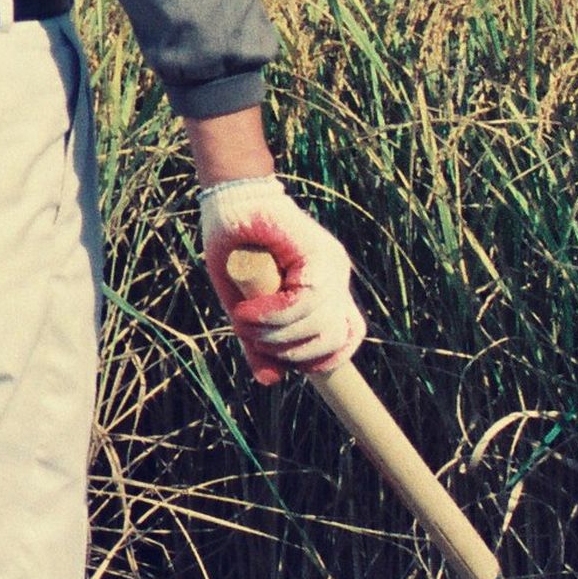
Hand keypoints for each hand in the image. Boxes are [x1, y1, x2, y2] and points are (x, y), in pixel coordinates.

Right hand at [198, 176, 365, 384]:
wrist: (230, 197)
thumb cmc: (235, 247)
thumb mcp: (246, 307)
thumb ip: (260, 342)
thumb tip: (271, 382)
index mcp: (327, 288)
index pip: (347, 336)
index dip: (324, 359)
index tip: (290, 365)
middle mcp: (336, 276)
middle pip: (332, 337)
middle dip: (291, 352)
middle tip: (254, 341)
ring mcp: (331, 264)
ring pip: (316, 323)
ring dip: (275, 334)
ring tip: (242, 325)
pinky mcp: (317, 253)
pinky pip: (304, 301)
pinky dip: (273, 315)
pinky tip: (248, 314)